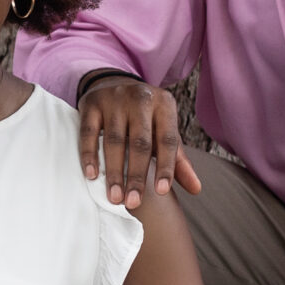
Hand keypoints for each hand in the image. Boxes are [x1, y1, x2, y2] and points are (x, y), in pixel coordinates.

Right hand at [76, 75, 202, 203]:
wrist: (113, 83)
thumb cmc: (145, 117)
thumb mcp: (164, 131)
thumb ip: (178, 160)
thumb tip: (196, 189)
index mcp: (164, 105)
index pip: (168, 140)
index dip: (166, 167)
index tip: (161, 192)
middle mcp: (141, 99)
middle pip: (140, 142)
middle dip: (136, 175)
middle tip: (133, 202)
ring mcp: (114, 99)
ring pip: (114, 140)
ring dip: (114, 171)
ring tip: (114, 197)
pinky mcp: (91, 103)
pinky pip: (88, 132)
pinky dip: (89, 155)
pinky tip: (91, 175)